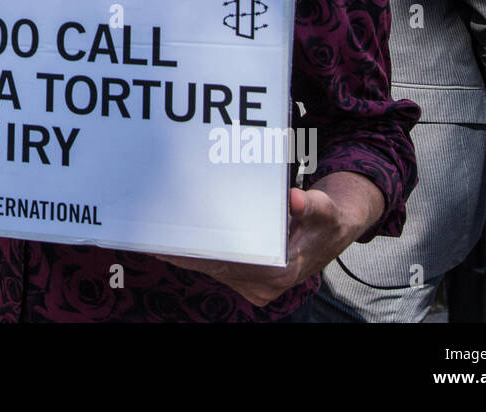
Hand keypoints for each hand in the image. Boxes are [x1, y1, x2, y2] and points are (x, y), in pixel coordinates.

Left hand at [153, 178, 372, 306]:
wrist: (330, 234)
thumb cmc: (325, 220)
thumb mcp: (323, 209)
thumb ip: (309, 205)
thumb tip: (295, 199)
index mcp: (279, 272)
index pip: (230, 263)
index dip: (199, 253)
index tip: (173, 240)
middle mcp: (262, 284)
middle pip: (214, 266)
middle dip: (184, 249)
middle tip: (154, 230)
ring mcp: (253, 285)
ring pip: (211, 268)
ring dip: (186, 253)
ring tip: (156, 232)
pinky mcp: (246, 279)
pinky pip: (214, 267)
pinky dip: (195, 254)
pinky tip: (172, 241)